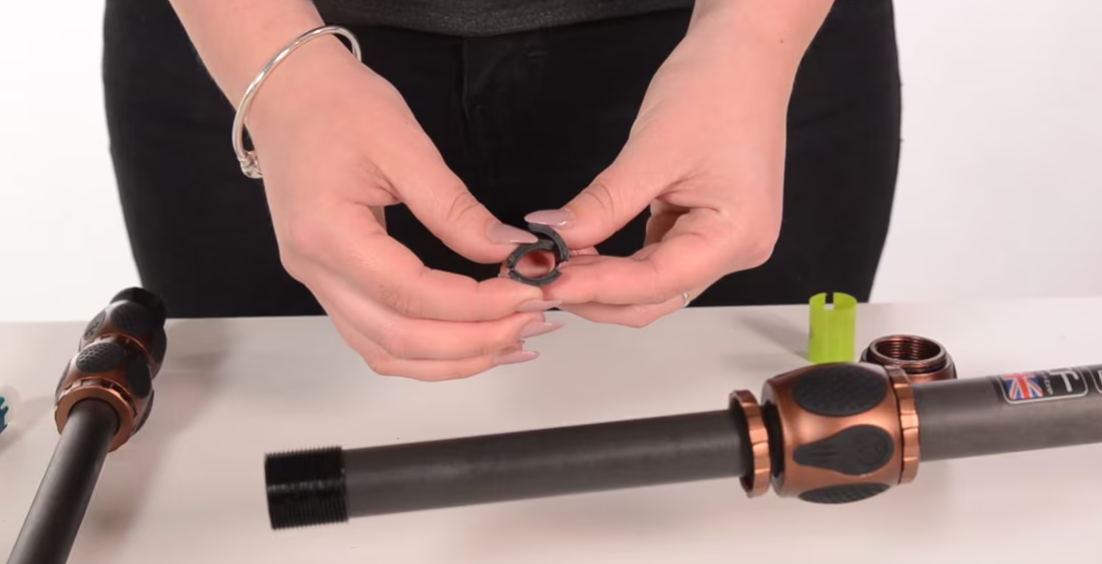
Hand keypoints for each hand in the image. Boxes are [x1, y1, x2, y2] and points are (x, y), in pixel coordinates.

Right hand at [246, 39, 561, 379]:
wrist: (287, 93)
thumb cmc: (338, 106)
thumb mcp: (405, 146)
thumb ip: (456, 209)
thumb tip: (512, 250)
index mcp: (328, 233)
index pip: (411, 294)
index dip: (476, 305)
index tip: (529, 293)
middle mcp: (314, 270)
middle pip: (398, 340)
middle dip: (474, 341)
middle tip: (532, 323)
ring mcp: (317, 283)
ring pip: (386, 352)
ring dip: (453, 358)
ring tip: (512, 340)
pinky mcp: (328, 283)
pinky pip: (375, 338)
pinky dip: (426, 352)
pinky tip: (469, 339)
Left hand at [526, 2, 825, 326]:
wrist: (745, 55)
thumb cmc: (715, 90)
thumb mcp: (651, 150)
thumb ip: (603, 204)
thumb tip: (553, 238)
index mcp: (736, 236)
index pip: (655, 283)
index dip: (597, 288)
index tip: (547, 282)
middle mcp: (737, 251)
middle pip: (655, 299)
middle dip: (595, 296)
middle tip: (540, 279)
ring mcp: (722, 244)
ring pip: (652, 288)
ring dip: (602, 283)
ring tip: (553, 265)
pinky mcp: (704, 231)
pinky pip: (655, 263)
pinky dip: (616, 265)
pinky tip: (582, 253)